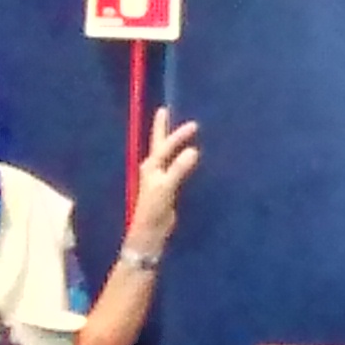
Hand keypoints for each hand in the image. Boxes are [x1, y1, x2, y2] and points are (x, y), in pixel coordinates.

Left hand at [126, 108, 202, 252]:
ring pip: (165, 155)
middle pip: (158, 144)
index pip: (166, 146)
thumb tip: (194, 150)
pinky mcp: (166, 189)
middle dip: (161, 128)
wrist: (149, 234)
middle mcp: (153, 169)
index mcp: (151, 167)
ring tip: (175, 131)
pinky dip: (178, 158)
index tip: (194, 125)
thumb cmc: (154, 210)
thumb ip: (179, 169)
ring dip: (170, 143)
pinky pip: (173, 166)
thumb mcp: (166, 187)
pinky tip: (185, 158)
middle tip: (163, 111)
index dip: (179, 135)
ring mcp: (159, 179)